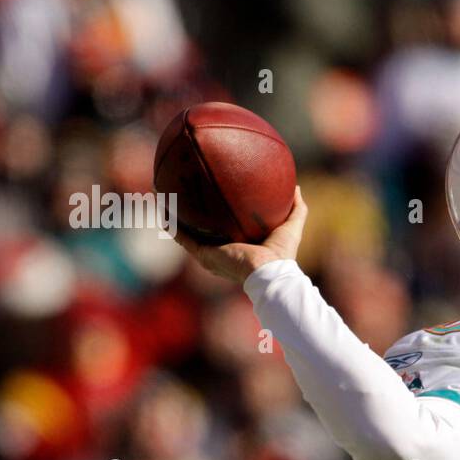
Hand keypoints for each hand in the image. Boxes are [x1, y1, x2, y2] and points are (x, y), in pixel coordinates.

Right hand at [170, 186, 307, 282]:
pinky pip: (183, 239)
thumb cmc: (282, 255)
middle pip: (202, 231)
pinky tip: (163, 210)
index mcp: (239, 246)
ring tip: (164, 199)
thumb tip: (296, 187)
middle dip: (192, 216)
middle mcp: (222, 251)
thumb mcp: (291, 226)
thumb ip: (296, 208)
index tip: (212, 199)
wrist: (270, 272)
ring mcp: (211, 254)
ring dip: (175, 217)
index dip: (217, 215)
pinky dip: (172, 225)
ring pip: (187, 234)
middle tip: (183, 195)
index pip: (224, 229)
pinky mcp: (204, 255)